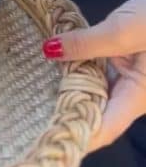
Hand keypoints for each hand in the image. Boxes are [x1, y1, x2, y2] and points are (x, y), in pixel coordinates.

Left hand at [43, 0, 145, 150]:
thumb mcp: (121, 30)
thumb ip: (85, 43)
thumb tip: (49, 51)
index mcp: (137, 97)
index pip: (102, 129)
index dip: (75, 135)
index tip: (44, 135)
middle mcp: (132, 97)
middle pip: (96, 114)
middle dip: (66, 112)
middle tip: (30, 107)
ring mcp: (128, 82)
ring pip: (95, 95)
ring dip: (71, 90)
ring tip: (36, 87)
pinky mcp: (124, 67)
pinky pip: (99, 77)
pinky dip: (80, 72)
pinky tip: (57, 65)